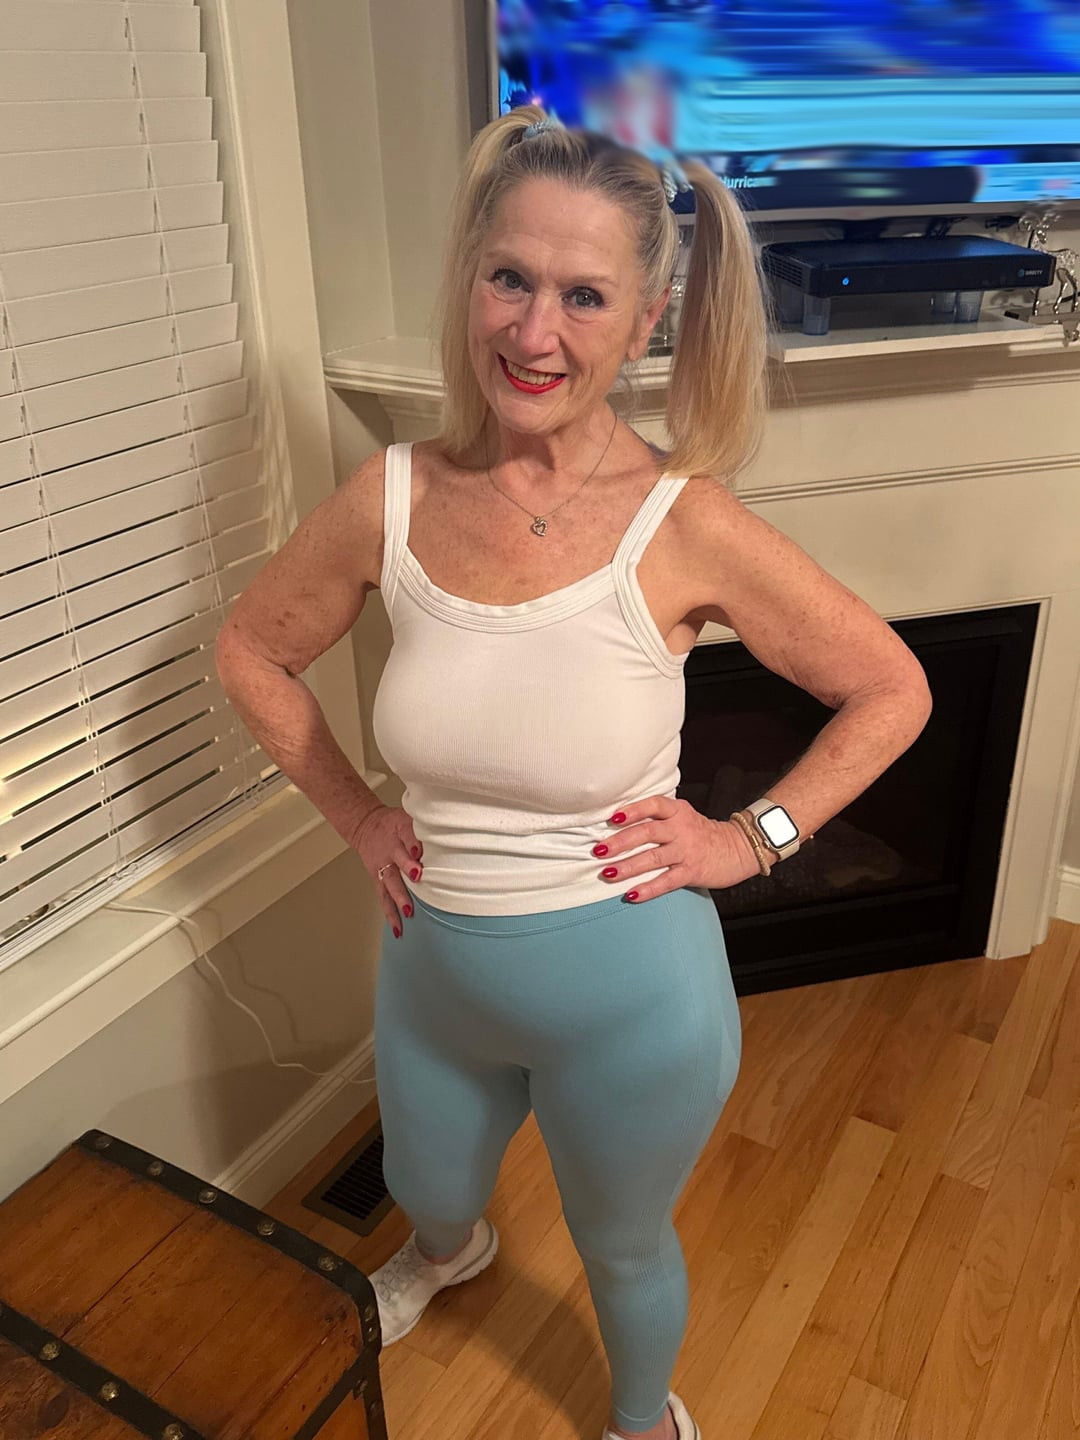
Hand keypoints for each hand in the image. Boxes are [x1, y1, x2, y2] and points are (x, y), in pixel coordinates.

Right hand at [350, 803, 423, 935]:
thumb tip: (438, 842)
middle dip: (407, 869)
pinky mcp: (378, 879)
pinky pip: (384, 897)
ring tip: (409, 911)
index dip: (412, 841)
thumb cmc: (392, 825)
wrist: (365, 826)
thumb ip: (419, 829)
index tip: (419, 849)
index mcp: (398, 829)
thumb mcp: (406, 817)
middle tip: (417, 877)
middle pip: (397, 859)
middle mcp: (389, 849)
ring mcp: (382, 866)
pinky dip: (390, 913)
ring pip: (390, 882)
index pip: (406, 833)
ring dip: (399, 897)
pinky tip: (398, 928)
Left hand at [592, 795, 760, 902]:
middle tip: (598, 851)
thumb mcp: (682, 816)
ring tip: (608, 873)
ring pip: (654, 857)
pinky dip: (648, 889)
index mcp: (677, 811)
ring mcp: (687, 851)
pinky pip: (667, 881)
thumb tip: (617, 822)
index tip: (613, 818)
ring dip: (628, 866)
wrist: (738, 848)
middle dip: (620, 842)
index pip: (653, 805)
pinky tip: (631, 894)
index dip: (633, 810)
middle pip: (647, 832)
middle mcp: (681, 829)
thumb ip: (657, 817)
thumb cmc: (701, 833)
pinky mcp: (692, 871)